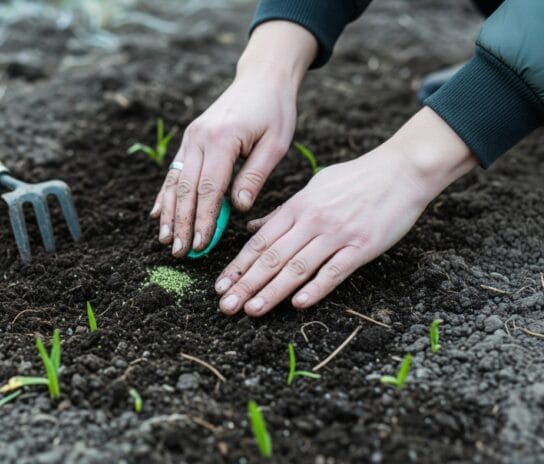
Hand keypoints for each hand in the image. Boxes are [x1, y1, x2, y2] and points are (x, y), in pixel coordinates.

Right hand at [150, 21, 317, 256]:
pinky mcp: (190, 139)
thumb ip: (255, 175)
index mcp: (222, 139)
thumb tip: (239, 208)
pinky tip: (157, 214)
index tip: (201, 245)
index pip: (208, 189)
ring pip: (174, 182)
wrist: (261, 78)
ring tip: (166, 240)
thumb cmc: (275, 111)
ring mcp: (191, 138)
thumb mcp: (275, 143)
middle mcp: (199, 138)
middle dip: (182, 223)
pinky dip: (165, 194)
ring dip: (169, 213)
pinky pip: (174, 170)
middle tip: (179, 252)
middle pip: (186, 189)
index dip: (203, 219)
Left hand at [214, 107, 478, 315]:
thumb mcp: (314, 187)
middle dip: (246, 283)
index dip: (238, 265)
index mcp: (298, 206)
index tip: (220, 285)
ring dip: (272, 291)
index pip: (260, 241)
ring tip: (251, 309)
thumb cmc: (356, 179)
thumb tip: (255, 229)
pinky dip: (315, 288)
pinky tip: (297, 304)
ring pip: (297, 267)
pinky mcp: (363, 246)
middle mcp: (313, 220)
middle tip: (226, 305)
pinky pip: (335, 270)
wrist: (402, 170)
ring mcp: (337, 234)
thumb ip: (283, 211)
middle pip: (272, 257)